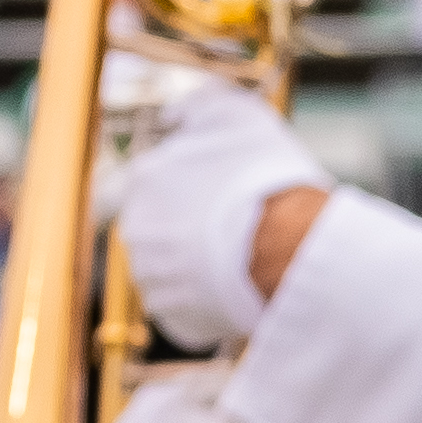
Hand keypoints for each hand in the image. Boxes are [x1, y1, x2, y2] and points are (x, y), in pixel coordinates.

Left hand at [113, 83, 330, 352]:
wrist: (286, 248)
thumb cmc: (265, 179)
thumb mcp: (237, 117)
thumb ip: (201, 106)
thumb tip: (177, 113)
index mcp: (144, 180)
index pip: (168, 182)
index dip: (208, 188)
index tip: (238, 194)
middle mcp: (135, 229)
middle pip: (169, 228)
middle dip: (201, 230)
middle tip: (247, 230)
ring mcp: (151, 276)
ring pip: (178, 271)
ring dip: (206, 270)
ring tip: (249, 263)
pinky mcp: (173, 316)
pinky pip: (192, 312)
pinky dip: (214, 308)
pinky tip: (243, 293)